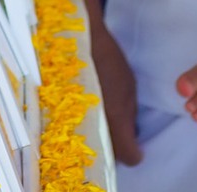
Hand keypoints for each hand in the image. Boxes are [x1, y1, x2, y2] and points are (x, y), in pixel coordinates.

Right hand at [89, 10, 143, 165]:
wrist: (76, 40)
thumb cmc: (108, 59)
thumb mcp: (129, 85)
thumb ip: (130, 114)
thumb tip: (132, 132)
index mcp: (116, 120)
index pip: (130, 157)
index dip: (136, 153)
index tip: (136, 146)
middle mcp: (94, 127)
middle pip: (109, 156)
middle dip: (116, 147)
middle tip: (119, 131)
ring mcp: (74, 123)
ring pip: (90, 148)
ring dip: (99, 139)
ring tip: (102, 122)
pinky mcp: (60, 115)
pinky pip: (75, 135)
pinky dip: (83, 130)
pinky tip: (86, 116)